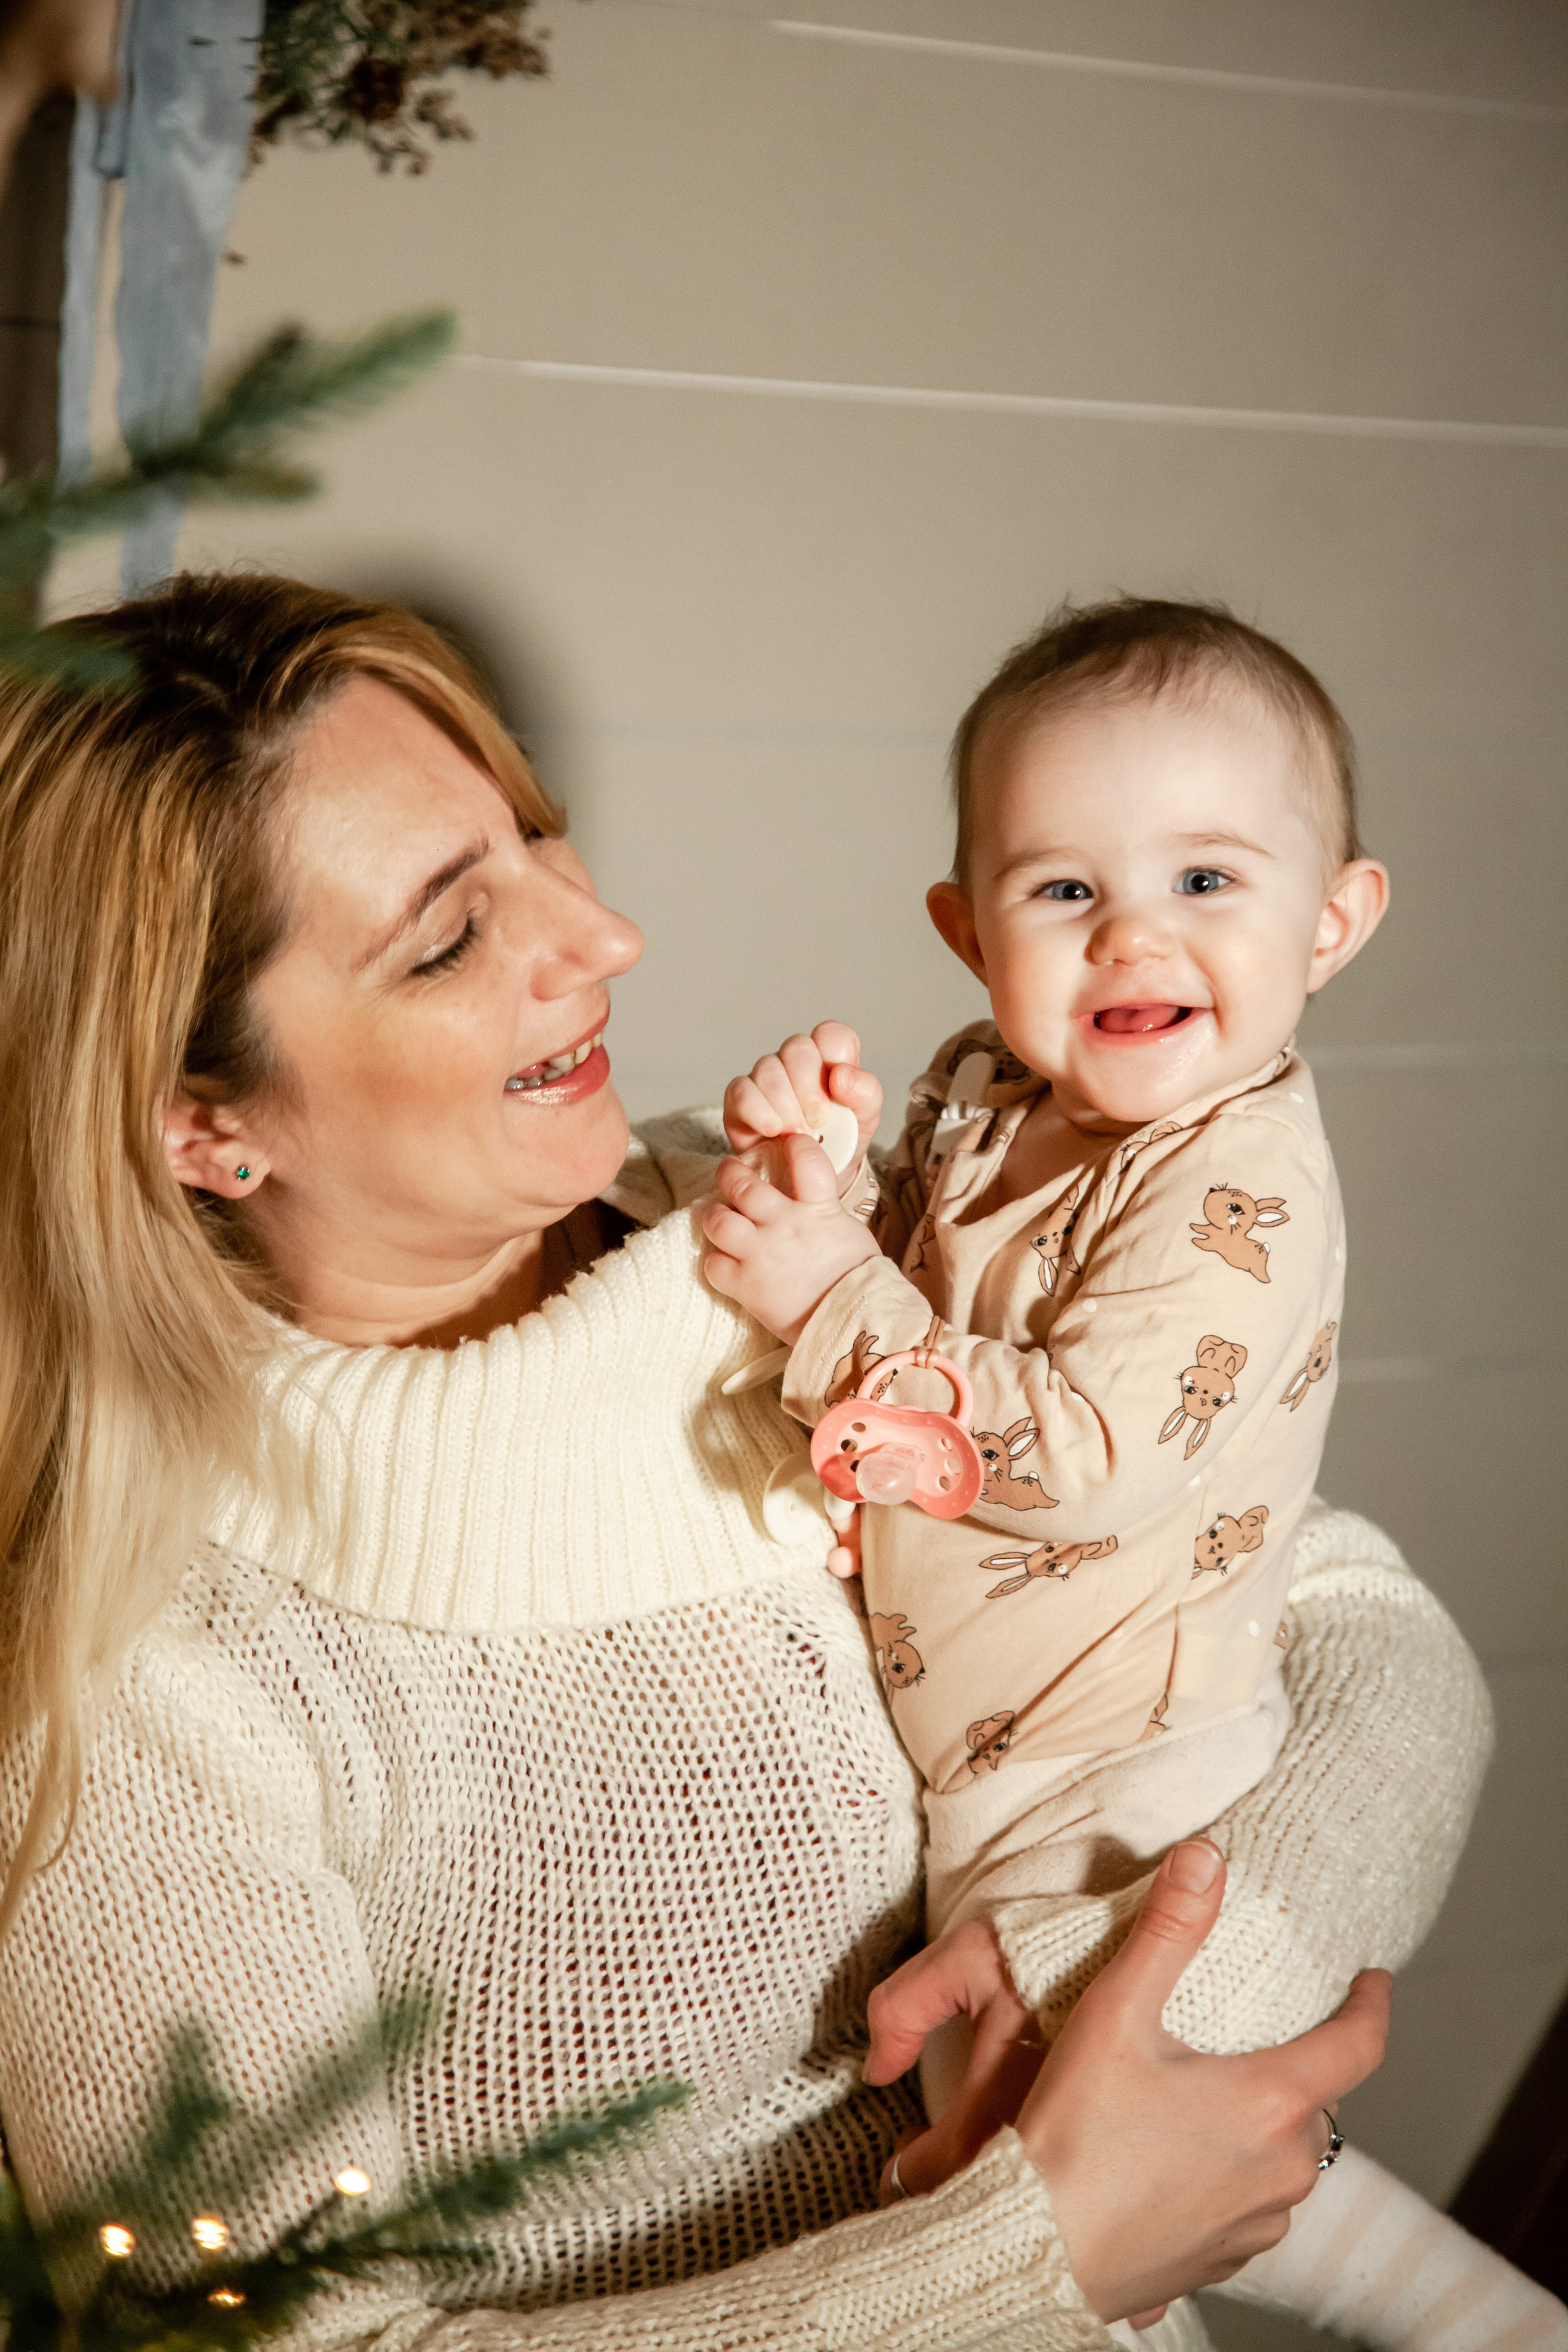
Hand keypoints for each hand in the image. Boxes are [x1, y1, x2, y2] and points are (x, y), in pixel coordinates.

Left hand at [701, 1132, 879, 1343]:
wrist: (853, 1324)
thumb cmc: (859, 1281)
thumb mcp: (850, 1233)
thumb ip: (826, 1212)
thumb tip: (816, 1201)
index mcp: (819, 1209)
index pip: (805, 1158)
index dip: (794, 1145)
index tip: (787, 1142)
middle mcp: (784, 1225)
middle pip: (743, 1185)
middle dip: (731, 1173)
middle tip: (730, 1172)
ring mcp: (761, 1254)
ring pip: (718, 1220)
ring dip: (715, 1216)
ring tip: (719, 1216)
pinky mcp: (746, 1285)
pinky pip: (713, 1264)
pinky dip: (716, 1262)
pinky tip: (726, 1262)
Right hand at [723, 1023, 882, 1193]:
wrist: (809, 1183)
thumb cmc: (839, 1143)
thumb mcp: (864, 1120)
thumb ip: (865, 1093)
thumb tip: (841, 1075)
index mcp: (830, 1060)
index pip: (831, 1035)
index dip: (835, 1056)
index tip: (838, 1090)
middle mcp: (796, 1062)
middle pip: (797, 1048)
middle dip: (809, 1087)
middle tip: (818, 1121)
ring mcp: (765, 1078)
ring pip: (768, 1069)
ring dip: (785, 1105)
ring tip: (796, 1135)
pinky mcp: (739, 1099)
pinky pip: (740, 1090)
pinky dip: (757, 1110)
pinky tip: (771, 1130)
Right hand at [866, 1840, 1389, 2326]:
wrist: (1029, 2246)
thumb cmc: (1074, 2134)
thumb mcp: (1115, 2015)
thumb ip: (1168, 1932)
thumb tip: (1207, 1858)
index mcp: (1273, 2103)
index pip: (1358, 2045)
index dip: (1372, 2005)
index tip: (1373, 1980)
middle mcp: (1284, 2171)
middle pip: (1315, 2100)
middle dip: (1296, 2063)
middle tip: (1257, 2033)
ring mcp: (1258, 2225)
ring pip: (1284, 2157)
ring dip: (1261, 2125)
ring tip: (1210, 2097)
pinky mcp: (1223, 2261)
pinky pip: (1249, 2205)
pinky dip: (1229, 2176)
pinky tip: (1178, 2161)